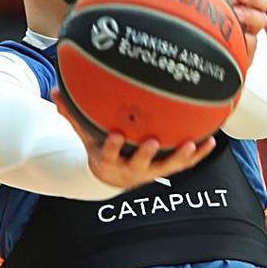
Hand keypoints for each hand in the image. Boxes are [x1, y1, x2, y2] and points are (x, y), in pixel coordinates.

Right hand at [51, 89, 216, 189]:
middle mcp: (131, 169)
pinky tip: (213, 141)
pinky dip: (199, 154)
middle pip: (139, 164)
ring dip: (180, 157)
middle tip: (152, 142)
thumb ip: (72, 115)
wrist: (113, 175)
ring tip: (190, 144)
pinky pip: (185, 163)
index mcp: (109, 160)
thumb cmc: (100, 148)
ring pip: (167, 167)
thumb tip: (53, 92)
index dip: (111, 146)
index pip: (109, 154)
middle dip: (145, 154)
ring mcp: (151, 171)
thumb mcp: (85, 135)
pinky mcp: (167, 169)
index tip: (114, 135)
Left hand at [195, 0, 266, 64]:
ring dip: (251, 14)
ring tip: (235, 14)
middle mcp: (250, 15)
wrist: (200, 56)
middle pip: (265, 2)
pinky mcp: (246, 51)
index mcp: (243, 1)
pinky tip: (237, 34)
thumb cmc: (204, 23)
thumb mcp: (203, 2)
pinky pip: (252, 43)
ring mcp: (250, 33)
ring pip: (262, 21)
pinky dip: (246, 37)